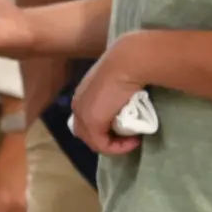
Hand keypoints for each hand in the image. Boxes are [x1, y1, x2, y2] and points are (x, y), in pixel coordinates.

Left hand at [69, 38, 147, 155]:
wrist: (125, 63)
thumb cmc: (125, 69)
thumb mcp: (116, 84)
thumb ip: (113, 94)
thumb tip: (125, 101)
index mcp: (82, 96)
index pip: (86, 121)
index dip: (104, 129)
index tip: (126, 128)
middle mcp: (78, 105)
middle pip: (86, 133)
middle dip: (106, 140)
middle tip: (128, 137)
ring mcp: (82, 114)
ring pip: (93, 141)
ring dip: (112, 145)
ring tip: (131, 140)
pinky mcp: (92, 122)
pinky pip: (102, 145)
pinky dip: (117, 148)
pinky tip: (133, 141)